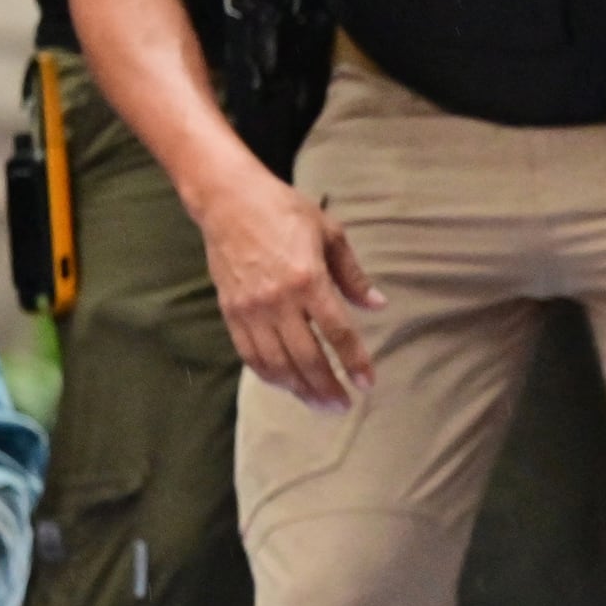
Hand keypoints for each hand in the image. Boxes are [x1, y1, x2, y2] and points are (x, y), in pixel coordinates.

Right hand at [195, 167, 382, 410]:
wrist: (228, 200)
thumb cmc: (284, 210)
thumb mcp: (330, 233)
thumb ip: (352, 275)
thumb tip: (377, 305)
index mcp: (308, 278)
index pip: (337, 332)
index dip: (354, 361)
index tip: (367, 384)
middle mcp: (278, 300)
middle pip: (306, 357)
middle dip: (327, 387)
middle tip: (343, 406)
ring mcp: (251, 308)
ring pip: (276, 363)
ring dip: (299, 389)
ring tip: (318, 403)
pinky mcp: (230, 311)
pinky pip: (250, 353)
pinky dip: (268, 374)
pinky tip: (285, 384)